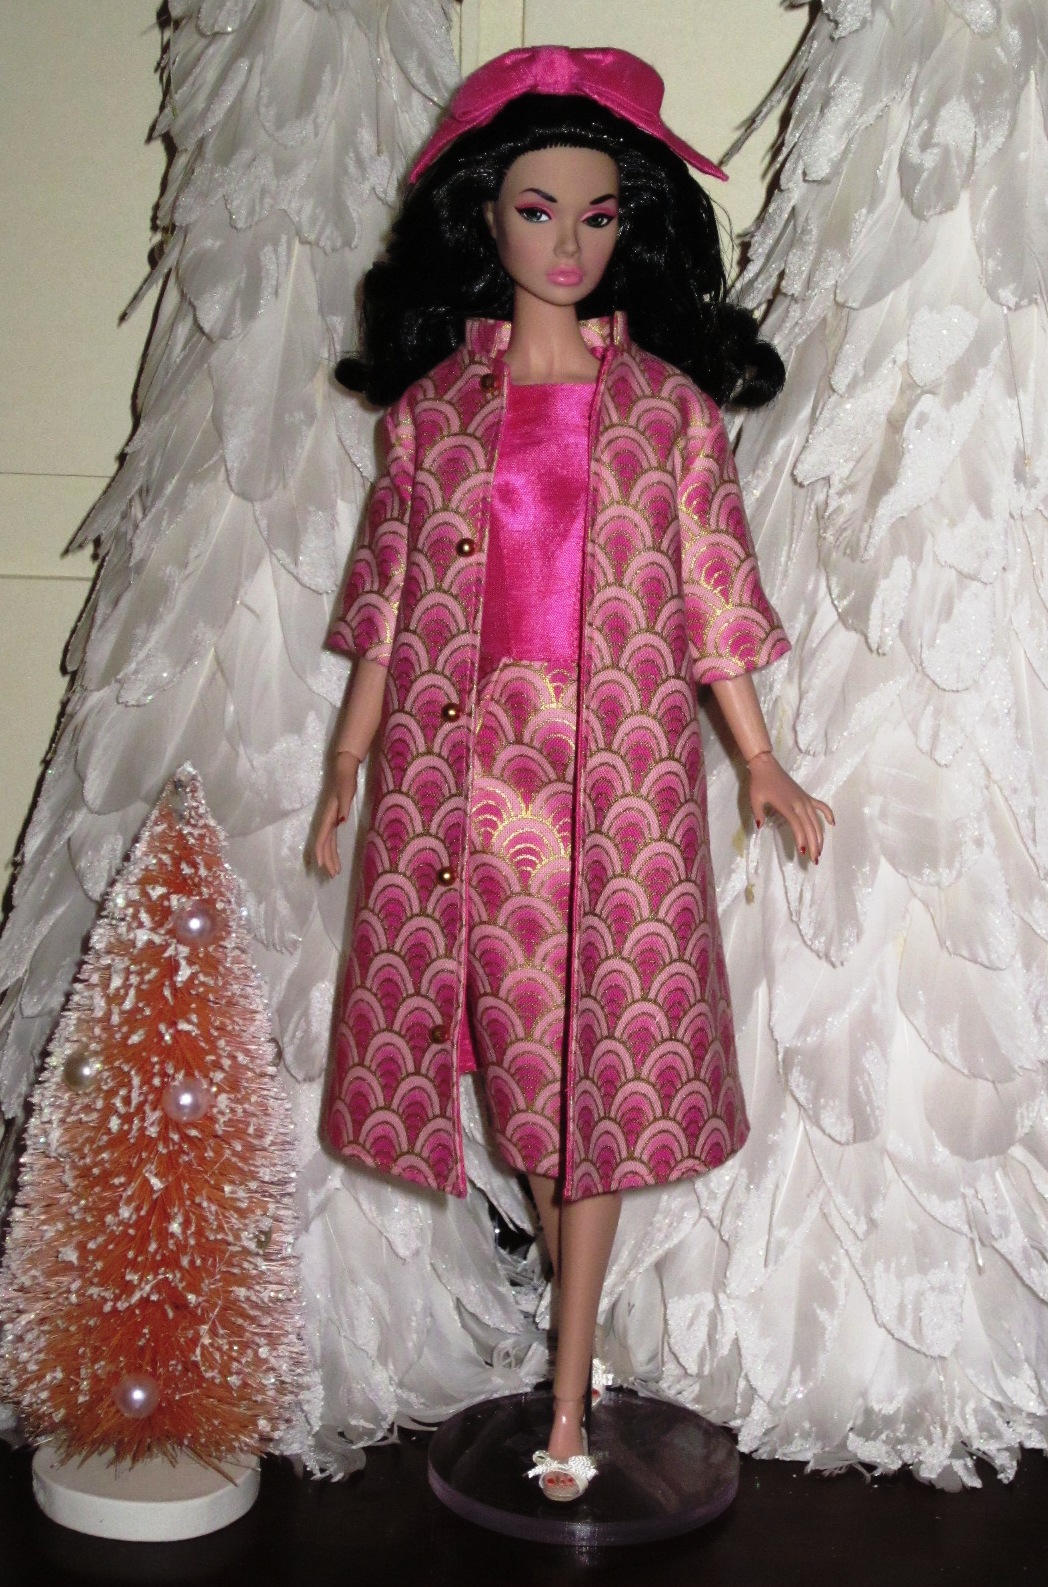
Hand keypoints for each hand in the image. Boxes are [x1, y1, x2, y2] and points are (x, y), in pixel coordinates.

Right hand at [313, 751, 359, 877]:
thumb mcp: (347, 792)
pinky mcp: (335, 817)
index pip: (322, 837)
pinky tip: (334, 854)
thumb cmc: (346, 780)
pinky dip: (332, 847)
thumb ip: (344, 806)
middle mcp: (327, 819)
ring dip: (330, 855)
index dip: (321, 852)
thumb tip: (341, 822)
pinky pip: (331, 836)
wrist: (344, 769)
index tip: (321, 865)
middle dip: (327, 859)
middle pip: (324, 843)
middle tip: (332, 874)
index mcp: (328, 815)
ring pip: (327, 841)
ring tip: (334, 870)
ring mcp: (330, 818)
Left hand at [746, 751, 833, 862]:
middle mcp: (799, 804)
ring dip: (819, 836)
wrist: (766, 766)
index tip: (802, 852)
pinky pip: (821, 806)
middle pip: (810, 827)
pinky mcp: (807, 796)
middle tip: (814, 859)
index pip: (797, 826)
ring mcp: (805, 800)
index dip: (801, 839)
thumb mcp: (755, 800)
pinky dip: (828, 814)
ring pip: (816, 821)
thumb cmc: (760, 783)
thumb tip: (760, 827)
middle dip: (813, 844)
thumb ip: (758, 814)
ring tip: (819, 850)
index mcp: (787, 806)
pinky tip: (832, 824)